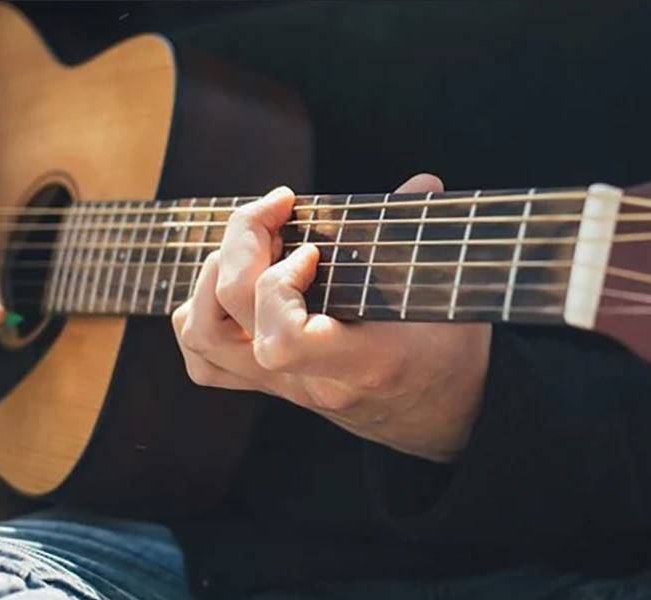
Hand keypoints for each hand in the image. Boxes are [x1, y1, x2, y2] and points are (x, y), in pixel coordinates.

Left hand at [173, 174, 491, 461]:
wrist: (441, 416)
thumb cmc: (449, 352)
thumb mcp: (450, 296)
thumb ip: (428, 237)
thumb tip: (421, 183)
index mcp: (361, 364)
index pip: (282, 340)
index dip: (279, 282)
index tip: (313, 248)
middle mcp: (309, 381)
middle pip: (226, 320)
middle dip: (239, 245)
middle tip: (276, 211)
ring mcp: (283, 386)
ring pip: (202, 338)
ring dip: (211, 276)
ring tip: (251, 242)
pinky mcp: (269, 384)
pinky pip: (205, 360)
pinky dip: (200, 311)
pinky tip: (233, 279)